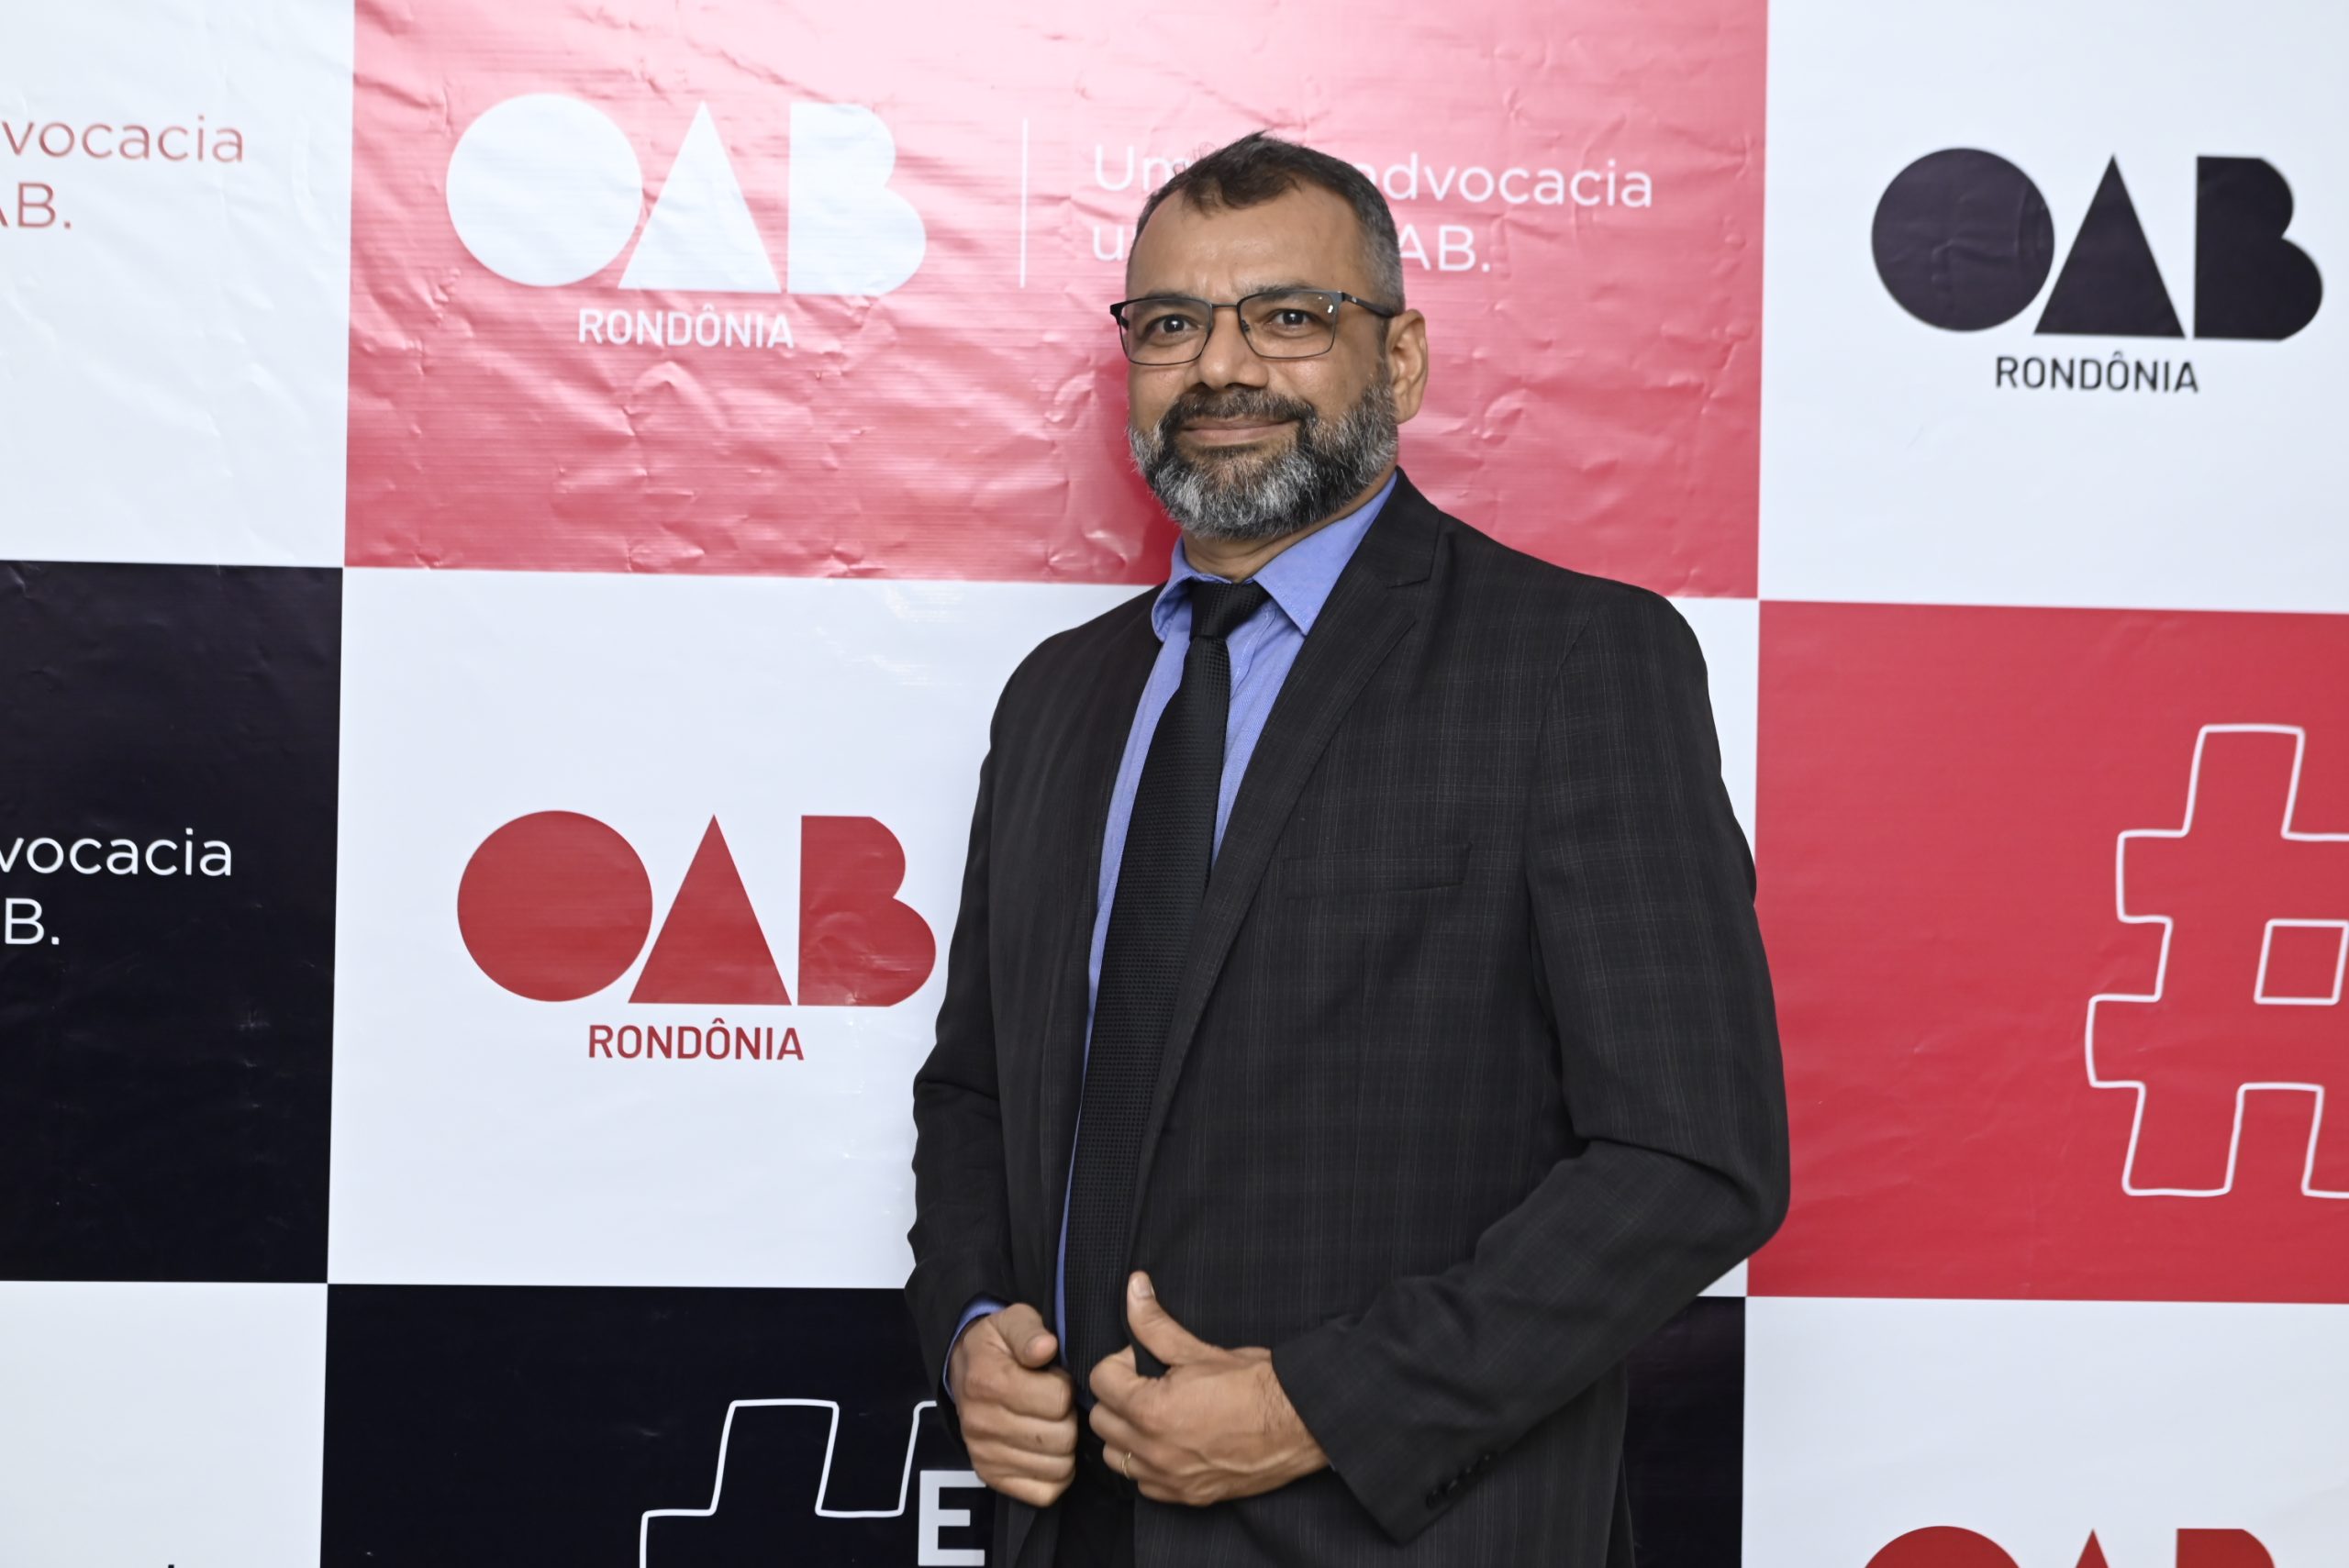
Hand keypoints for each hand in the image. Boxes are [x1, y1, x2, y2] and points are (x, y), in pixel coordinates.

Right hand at [951, 1302, 1077, 1507]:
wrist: (964, 1370)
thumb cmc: (999, 1345)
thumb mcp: (1013, 1321)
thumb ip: (1030, 1330)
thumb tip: (1046, 1347)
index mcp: (988, 1382)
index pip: (1058, 1400)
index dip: (1067, 1388)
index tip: (1057, 1379)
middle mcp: (982, 1423)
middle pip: (1061, 1437)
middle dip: (1069, 1418)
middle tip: (1057, 1405)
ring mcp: (985, 1455)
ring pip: (1057, 1468)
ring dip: (1065, 1448)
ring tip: (1052, 1425)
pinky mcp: (991, 1477)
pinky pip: (1043, 1493)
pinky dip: (1055, 1475)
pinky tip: (1048, 1451)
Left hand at [1086, 1272, 1327, 1506]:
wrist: (1299, 1422)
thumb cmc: (1255, 1385)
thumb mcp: (1200, 1350)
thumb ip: (1155, 1324)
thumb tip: (1134, 1289)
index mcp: (1151, 1410)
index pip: (1100, 1380)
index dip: (1121, 1363)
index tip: (1144, 1361)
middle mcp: (1154, 1451)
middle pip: (1102, 1421)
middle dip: (1119, 1396)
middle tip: (1150, 1384)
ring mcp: (1169, 1478)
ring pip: (1116, 1457)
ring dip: (1127, 1434)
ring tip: (1157, 1415)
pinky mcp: (1187, 1496)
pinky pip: (1144, 1485)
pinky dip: (1148, 1465)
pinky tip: (1172, 1444)